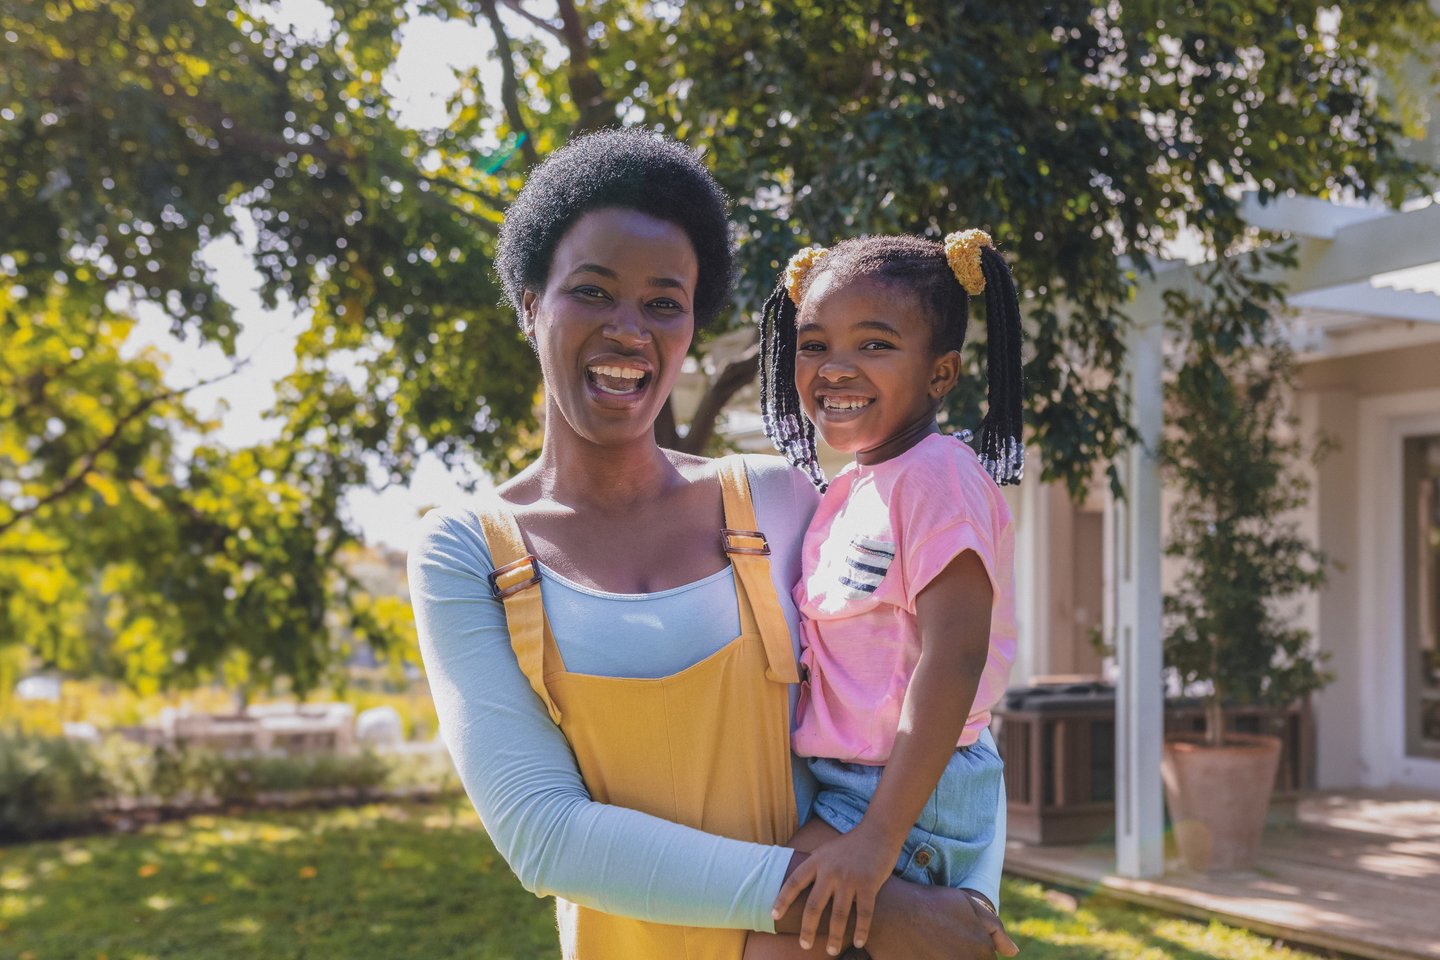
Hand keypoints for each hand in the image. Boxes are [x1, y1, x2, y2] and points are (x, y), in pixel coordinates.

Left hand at [771, 825, 896, 955]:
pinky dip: (860, 930)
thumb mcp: (826, 850)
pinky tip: (858, 942)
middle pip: (813, 905)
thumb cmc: (851, 844)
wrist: (879, 831)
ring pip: (838, 914)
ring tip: (831, 950)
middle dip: (807, 929)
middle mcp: (830, 871)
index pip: (793, 882)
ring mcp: (849, 878)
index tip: (774, 915)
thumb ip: (814, 865)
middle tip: (804, 945)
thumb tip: (798, 881)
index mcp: (816, 861)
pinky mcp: (868, 884)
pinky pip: (863, 913)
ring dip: (834, 936)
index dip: (782, 900)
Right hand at [864, 880, 1018, 959]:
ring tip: (932, 945)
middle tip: (941, 941)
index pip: (987, 959)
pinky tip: (923, 951)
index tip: (957, 939)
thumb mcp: (967, 905)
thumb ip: (995, 929)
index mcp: (980, 953)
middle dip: (960, 953)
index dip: (974, 948)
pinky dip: (932, 958)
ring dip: (945, 956)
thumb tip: (1013, 952)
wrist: (891, 912)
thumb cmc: (930, 904)